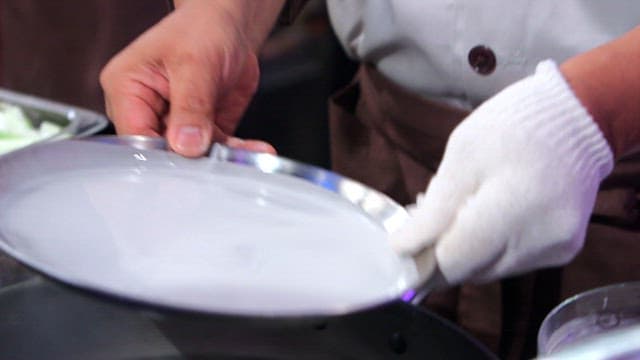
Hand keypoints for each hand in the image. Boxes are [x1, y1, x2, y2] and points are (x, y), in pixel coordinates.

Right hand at [100, 0, 281, 156]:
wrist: (232, 24)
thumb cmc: (202, 27)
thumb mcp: (195, 63)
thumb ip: (190, 106)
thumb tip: (186, 145)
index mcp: (127, 88)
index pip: (135, 135)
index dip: (160, 154)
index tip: (188, 161)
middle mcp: (148, 109)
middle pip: (163, 151)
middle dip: (195, 159)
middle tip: (221, 162)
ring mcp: (176, 121)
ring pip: (194, 154)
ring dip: (223, 157)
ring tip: (246, 156)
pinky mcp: (202, 128)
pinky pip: (217, 148)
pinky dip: (236, 151)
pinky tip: (254, 151)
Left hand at [390, 61, 613, 285]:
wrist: (575, 117)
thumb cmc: (512, 126)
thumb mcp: (462, 157)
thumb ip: (435, 210)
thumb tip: (403, 248)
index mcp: (515, 209)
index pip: (454, 259)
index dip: (421, 256)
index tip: (401, 241)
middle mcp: (542, 239)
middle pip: (470, 270)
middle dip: (441, 249)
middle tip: (427, 214)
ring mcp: (556, 248)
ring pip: (488, 270)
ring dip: (465, 248)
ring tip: (459, 208)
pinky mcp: (563, 250)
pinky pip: (511, 262)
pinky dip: (490, 246)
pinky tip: (485, 213)